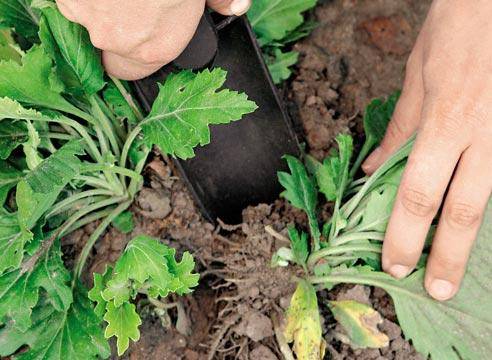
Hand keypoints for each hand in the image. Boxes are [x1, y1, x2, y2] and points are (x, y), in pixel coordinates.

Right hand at [56, 0, 251, 79]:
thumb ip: (221, 1)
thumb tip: (233, 8)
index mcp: (156, 48)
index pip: (130, 73)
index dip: (131, 56)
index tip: (135, 39)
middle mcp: (119, 41)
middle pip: (107, 45)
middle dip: (115, 26)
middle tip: (129, 3)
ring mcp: (89, 18)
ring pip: (86, 18)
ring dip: (99, 5)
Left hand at [362, 0, 491, 300]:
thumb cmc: (458, 31)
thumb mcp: (418, 78)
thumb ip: (401, 129)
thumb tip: (376, 169)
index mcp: (446, 121)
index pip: (418, 194)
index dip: (404, 235)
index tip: (394, 262)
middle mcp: (484, 136)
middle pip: (465, 212)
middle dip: (448, 257)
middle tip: (437, 289)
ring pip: (491, 201)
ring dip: (470, 237)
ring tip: (454, 264)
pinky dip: (486, 201)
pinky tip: (475, 220)